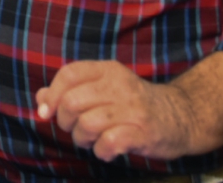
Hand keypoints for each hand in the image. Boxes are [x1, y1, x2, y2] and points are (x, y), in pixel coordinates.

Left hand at [35, 60, 194, 162]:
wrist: (182, 116)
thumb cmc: (134, 104)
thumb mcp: (104, 89)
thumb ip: (71, 90)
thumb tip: (40, 98)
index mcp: (108, 71)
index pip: (69, 73)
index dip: (51, 94)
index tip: (45, 113)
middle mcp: (120, 86)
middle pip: (72, 102)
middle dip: (65, 121)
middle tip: (76, 128)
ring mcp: (134, 109)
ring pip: (87, 124)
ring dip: (82, 139)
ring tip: (92, 140)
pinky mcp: (144, 133)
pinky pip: (109, 142)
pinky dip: (101, 151)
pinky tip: (107, 150)